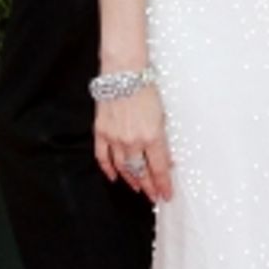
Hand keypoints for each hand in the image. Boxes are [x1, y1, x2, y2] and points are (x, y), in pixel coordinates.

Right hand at [94, 85, 173, 202]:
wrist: (124, 72)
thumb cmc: (145, 89)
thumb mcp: (162, 116)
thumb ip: (162, 141)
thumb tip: (166, 160)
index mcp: (152, 136)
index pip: (159, 169)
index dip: (163, 185)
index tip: (166, 195)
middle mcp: (133, 141)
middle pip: (141, 172)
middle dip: (149, 186)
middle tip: (153, 196)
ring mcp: (115, 138)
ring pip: (122, 167)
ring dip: (131, 179)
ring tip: (138, 187)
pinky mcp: (101, 132)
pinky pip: (102, 157)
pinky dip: (108, 169)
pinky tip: (114, 176)